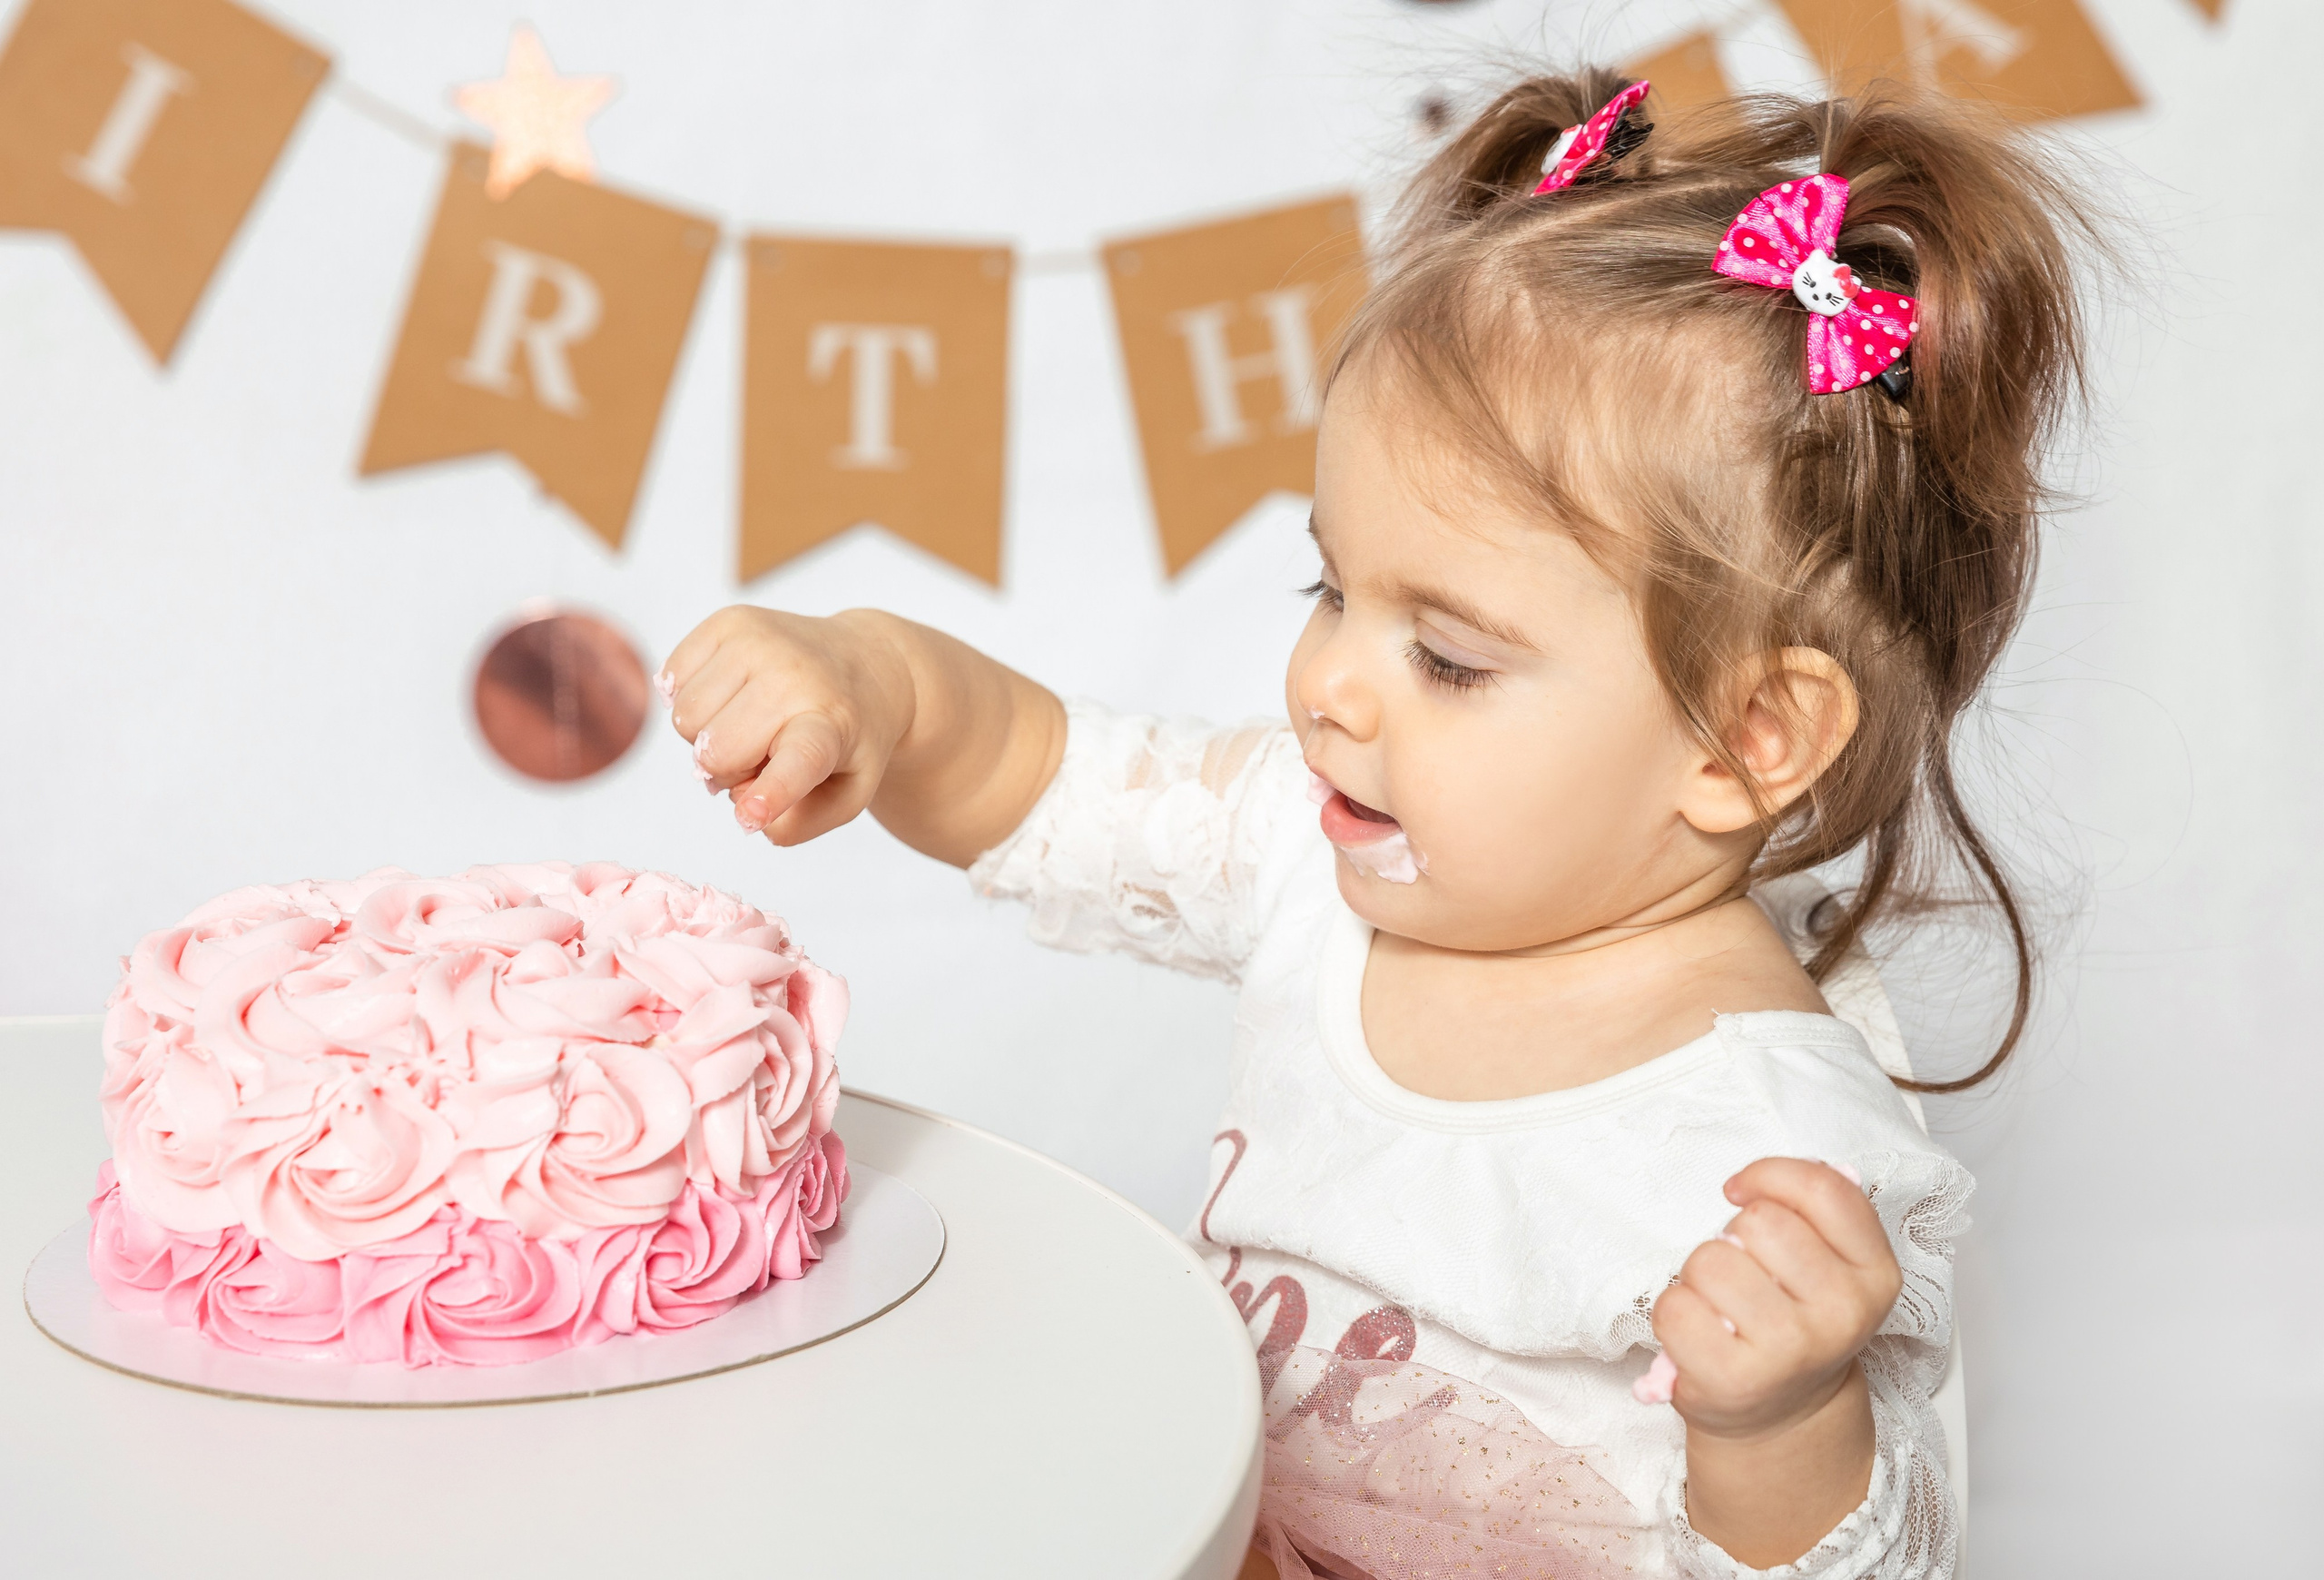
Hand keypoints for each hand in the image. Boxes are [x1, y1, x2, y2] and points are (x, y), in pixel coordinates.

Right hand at [660, 606, 915, 844]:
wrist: (866, 660)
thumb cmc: (847, 736)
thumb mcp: (848, 792)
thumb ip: (798, 823)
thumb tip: (748, 816)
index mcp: (831, 726)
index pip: (797, 761)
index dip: (769, 792)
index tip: (751, 815)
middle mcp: (793, 676)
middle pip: (713, 753)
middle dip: (727, 769)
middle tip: (762, 754)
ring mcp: (758, 641)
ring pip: (684, 719)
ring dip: (707, 734)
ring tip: (749, 722)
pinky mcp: (728, 620)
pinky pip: (670, 679)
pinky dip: (690, 697)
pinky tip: (730, 693)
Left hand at [1652, 1157, 1899, 1440]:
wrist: (1784, 1416)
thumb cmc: (1795, 1323)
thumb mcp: (1830, 1266)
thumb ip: (1812, 1214)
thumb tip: (1756, 1182)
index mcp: (1875, 1273)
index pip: (1823, 1189)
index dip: (1769, 1175)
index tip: (1742, 1192)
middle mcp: (1843, 1312)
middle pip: (1757, 1221)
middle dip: (1733, 1236)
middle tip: (1742, 1274)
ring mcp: (1791, 1349)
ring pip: (1710, 1259)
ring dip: (1698, 1275)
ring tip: (1720, 1306)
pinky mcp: (1736, 1378)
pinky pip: (1674, 1307)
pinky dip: (1673, 1313)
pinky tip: (1699, 1334)